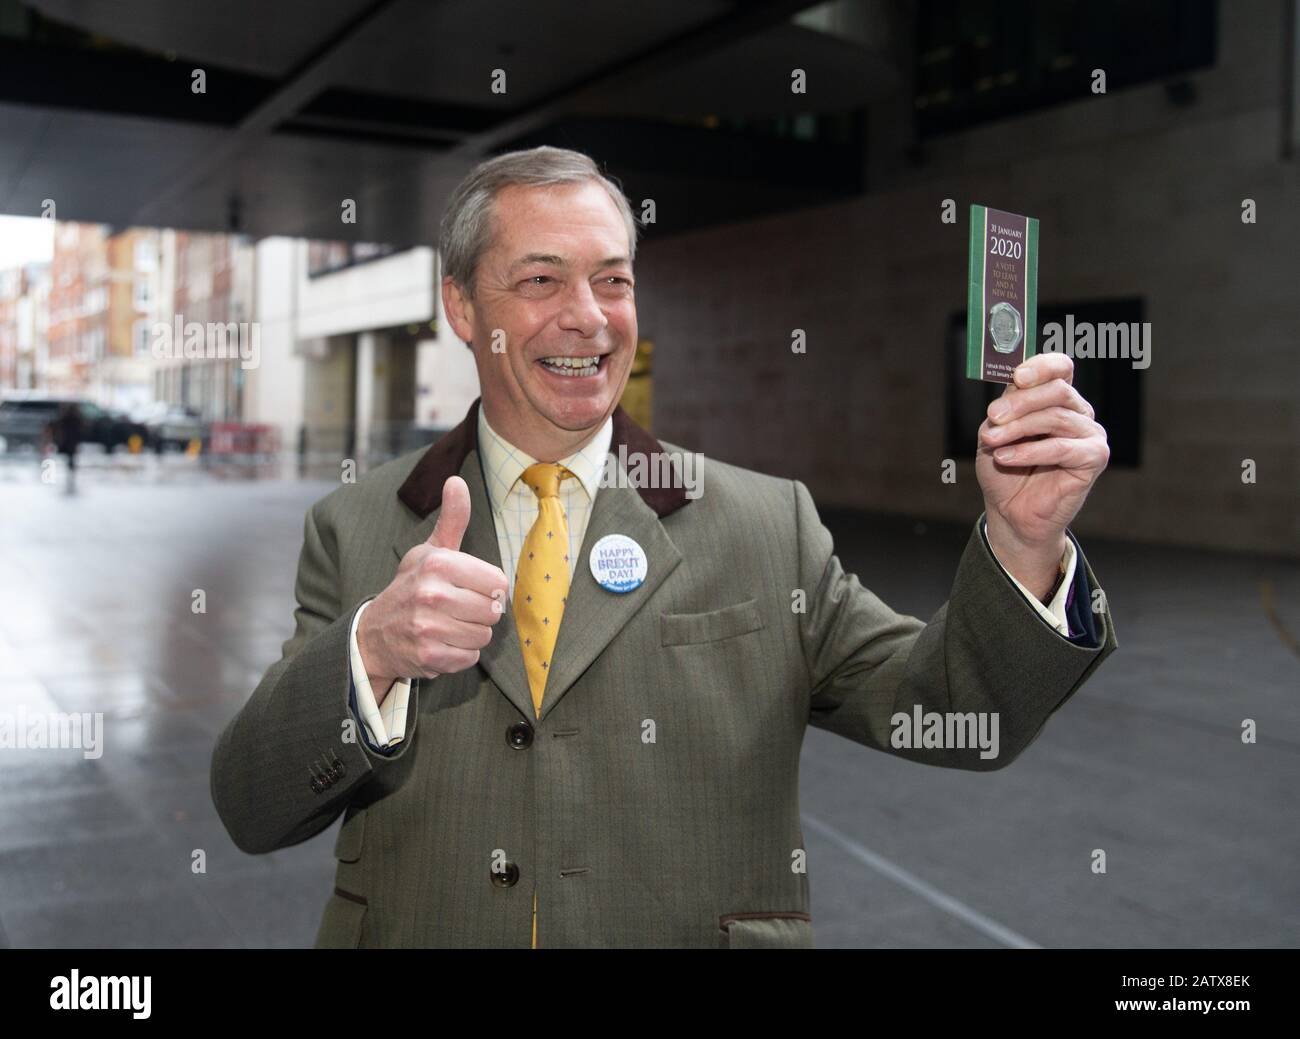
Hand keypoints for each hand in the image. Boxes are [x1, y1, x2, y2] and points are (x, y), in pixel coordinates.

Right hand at [357, 476, 508, 695]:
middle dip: (481, 612)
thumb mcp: (429, 550)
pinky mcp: (429, 656)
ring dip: (471, 634)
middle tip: (457, 609)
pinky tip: (442, 642)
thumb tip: (457, 480)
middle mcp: (432, 594)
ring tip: (449, 625)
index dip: (488, 588)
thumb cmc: (411, 586)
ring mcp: (429, 627)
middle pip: (493, 611)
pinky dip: (460, 654)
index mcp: (438, 564)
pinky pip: (470, 657)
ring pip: (484, 636)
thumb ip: (452, 519)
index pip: (497, 582)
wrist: (375, 632)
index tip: (470, 588)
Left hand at [976, 353, 1108, 598]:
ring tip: (992, 441)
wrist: (1011, 511)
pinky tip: (1006, 457)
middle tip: (993, 417)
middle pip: (1057, 390)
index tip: (1016, 377)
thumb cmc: (1005, 470)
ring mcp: (1090, 434)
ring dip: (1018, 428)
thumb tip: (1012, 386)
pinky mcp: (1095, 458)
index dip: (1041, 366)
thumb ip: (1004, 408)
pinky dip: (1029, 451)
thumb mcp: (995, 433)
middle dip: (1020, 402)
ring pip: (1056, 418)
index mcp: (1057, 399)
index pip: (1060, 368)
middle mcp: (1078, 412)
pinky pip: (1061, 448)